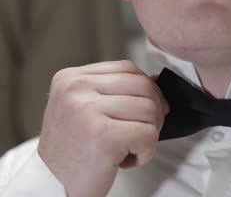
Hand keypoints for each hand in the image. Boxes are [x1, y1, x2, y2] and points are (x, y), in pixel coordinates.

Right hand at [38, 61, 168, 196]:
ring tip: (128, 148)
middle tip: (141, 133)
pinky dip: (146, 152)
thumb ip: (116, 91)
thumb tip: (155, 81)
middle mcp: (76, 89)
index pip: (127, 68)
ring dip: (149, 134)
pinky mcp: (103, 135)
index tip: (147, 110)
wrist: (53, 186)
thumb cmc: (74, 151)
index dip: (148, 88)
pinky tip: (125, 160)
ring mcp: (87, 110)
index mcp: (71, 78)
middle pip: (143, 86)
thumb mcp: (86, 110)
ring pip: (150, 109)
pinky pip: (148, 134)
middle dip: (154, 112)